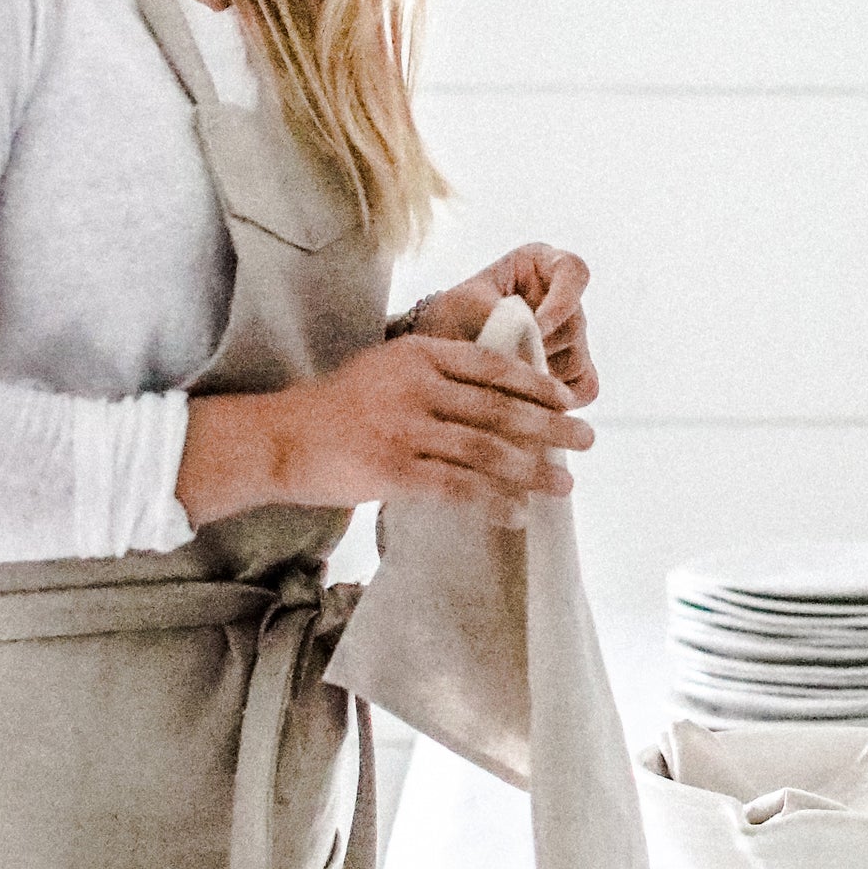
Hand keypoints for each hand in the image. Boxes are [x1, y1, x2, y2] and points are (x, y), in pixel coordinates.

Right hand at [179, 331, 591, 532]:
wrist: (279, 439)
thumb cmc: (337, 407)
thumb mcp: (385, 367)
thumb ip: (433, 372)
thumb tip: (496, 391)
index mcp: (418, 354)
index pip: (492, 365)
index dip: (536, 383)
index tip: (568, 397)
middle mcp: (415, 386)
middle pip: (500, 408)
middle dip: (551, 426)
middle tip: (588, 439)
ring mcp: (404, 428)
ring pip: (486, 450)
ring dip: (533, 469)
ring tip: (565, 485)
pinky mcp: (394, 471)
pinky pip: (457, 488)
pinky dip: (493, 502)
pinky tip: (518, 514)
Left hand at [406, 244, 598, 404]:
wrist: (441, 347)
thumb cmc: (452, 314)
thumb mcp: (465, 305)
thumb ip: (497, 318)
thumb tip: (530, 352)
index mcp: (541, 264)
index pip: (574, 271)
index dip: (563, 300)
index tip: (538, 324)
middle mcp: (563, 296)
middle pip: (575, 324)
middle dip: (540, 348)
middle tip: (501, 360)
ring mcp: (573, 334)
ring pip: (577, 361)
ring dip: (540, 375)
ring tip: (501, 376)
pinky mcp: (577, 369)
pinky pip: (585, 388)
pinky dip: (559, 398)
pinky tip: (526, 397)